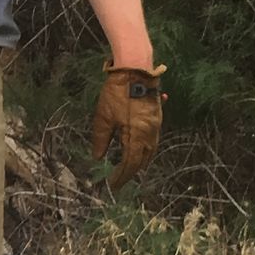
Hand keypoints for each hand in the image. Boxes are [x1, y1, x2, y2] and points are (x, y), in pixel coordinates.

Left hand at [90, 62, 164, 190]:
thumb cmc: (117, 93)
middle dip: (131, 171)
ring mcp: (156, 125)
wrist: (136, 70)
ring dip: (140, 161)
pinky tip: (138, 147)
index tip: (113, 185)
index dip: (122, 176)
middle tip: (120, 178)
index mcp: (136, 136)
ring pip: (150, 150)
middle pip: (142, 160)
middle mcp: (150, 134)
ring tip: (130, 167)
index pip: (130, 164)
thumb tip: (97, 157)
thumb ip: (101, 139)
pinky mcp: (157, 116)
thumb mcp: (103, 117)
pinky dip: (145, 148)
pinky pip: (153, 138)